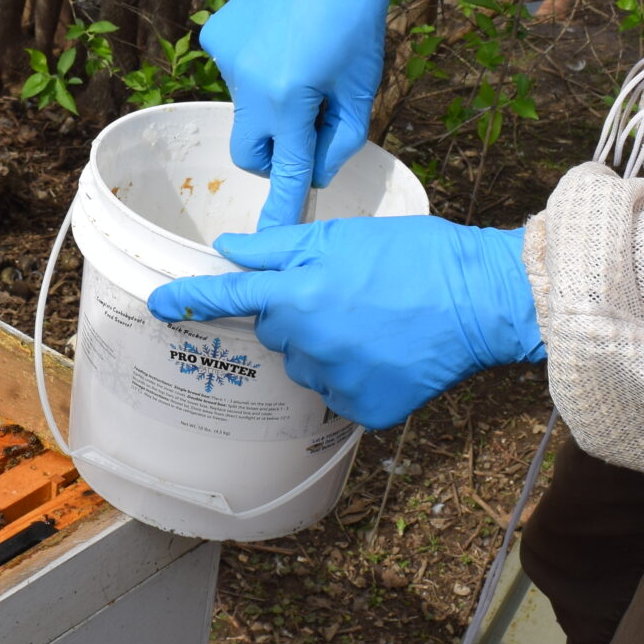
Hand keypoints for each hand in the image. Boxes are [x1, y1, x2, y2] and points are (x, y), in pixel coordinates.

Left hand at [144, 215, 543, 430]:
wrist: (485, 300)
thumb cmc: (419, 256)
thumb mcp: (345, 236)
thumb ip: (281, 246)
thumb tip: (229, 250)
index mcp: (300, 294)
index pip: (229, 297)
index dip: (191, 299)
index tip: (158, 304)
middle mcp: (310, 342)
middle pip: (278, 333)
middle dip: (297, 315)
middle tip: (345, 295)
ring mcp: (338, 380)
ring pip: (309, 364)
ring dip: (327, 347)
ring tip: (375, 323)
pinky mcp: (366, 408)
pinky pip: (341, 393)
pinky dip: (357, 377)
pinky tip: (387, 353)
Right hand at [202, 0, 423, 227]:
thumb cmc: (357, 17)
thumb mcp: (363, 87)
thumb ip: (340, 139)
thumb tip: (314, 170)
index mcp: (291, 96)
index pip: (286, 168)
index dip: (280, 207)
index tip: (269, 240)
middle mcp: (249, 81)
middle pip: (249, 152)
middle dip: (274, 152)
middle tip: (309, 125)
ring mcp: (225, 57)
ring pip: (245, 110)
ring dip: (272, 102)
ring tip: (302, 59)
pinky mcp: (216, 36)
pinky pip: (236, 75)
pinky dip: (258, 71)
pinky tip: (282, 38)